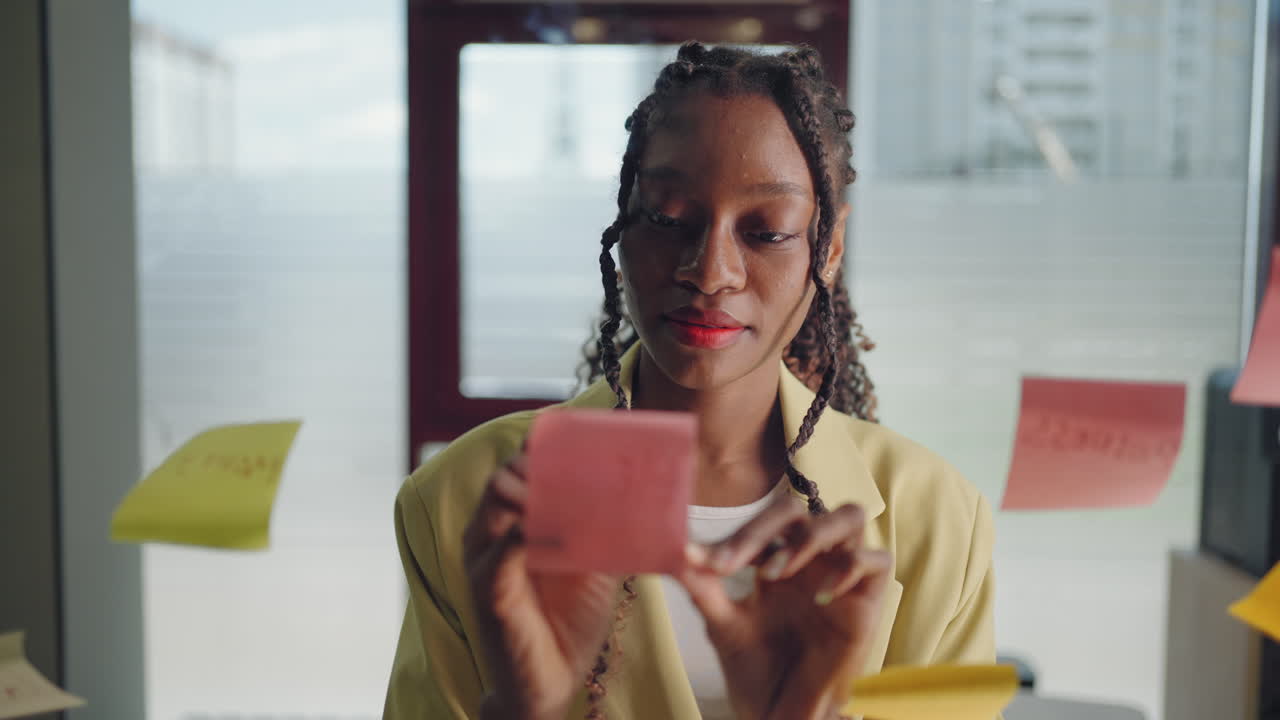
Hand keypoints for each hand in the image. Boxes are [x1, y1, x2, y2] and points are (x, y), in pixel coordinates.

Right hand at [465, 454, 621, 719]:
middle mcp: (493, 536)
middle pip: (504, 477)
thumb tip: (650, 496)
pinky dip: (522, 536)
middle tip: (581, 461)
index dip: (540, 447)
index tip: (574, 435)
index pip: (517, 469)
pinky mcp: (490, 593)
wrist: (555, 680)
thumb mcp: (597, 564)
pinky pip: (498, 554)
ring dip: (534, 490)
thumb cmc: (570, 619)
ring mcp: (487, 562)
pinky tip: (549, 532)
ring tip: (570, 491)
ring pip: (497, 502)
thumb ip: (610, 530)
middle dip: (539, 463)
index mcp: (514, 523)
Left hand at [676, 497, 891, 719]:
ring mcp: (841, 576)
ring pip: (850, 516)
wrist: (779, 713)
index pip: (762, 522)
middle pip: (799, 509)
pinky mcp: (868, 602)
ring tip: (779, 570)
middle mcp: (810, 561)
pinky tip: (821, 593)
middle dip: (765, 527)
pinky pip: (877, 560)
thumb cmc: (755, 669)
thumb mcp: (723, 626)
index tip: (706, 563)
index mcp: (774, 559)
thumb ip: (704, 588)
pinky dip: (849, 566)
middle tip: (739, 562)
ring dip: (813, 534)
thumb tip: (677, 551)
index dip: (736, 535)